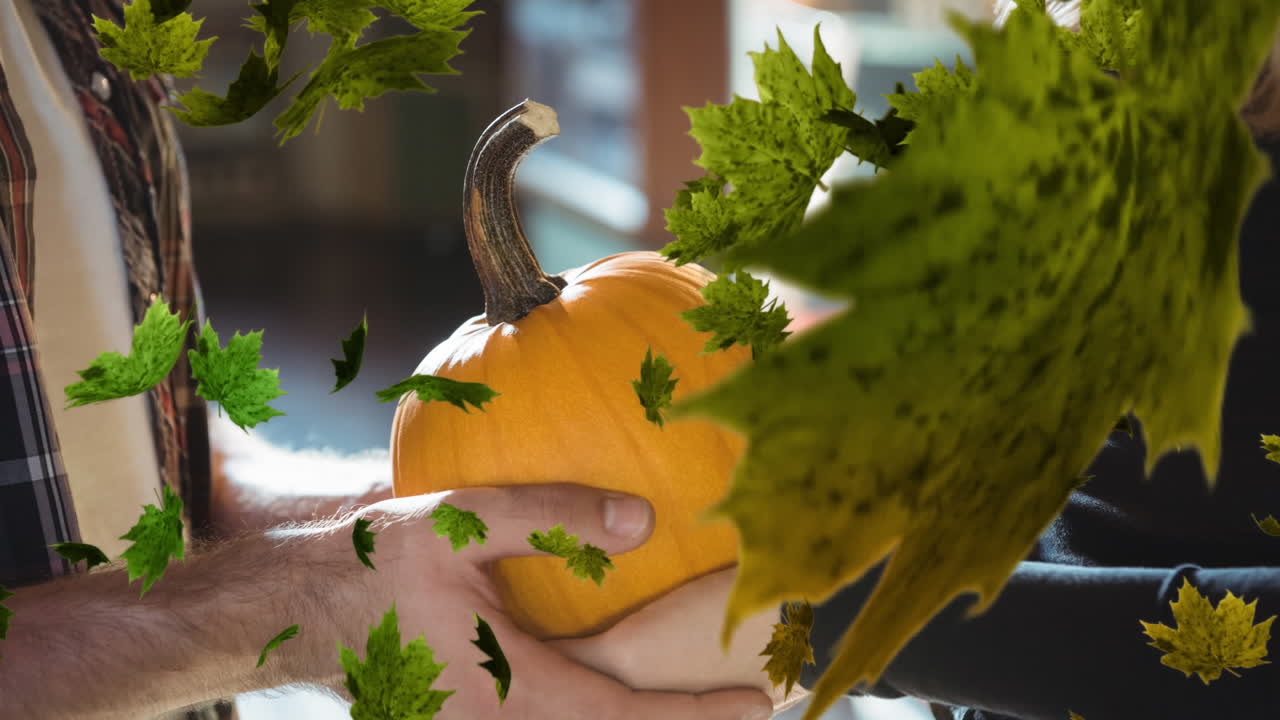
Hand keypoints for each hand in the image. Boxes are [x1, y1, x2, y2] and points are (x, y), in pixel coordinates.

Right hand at [288, 484, 773, 719]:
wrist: (293, 607)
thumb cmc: (371, 562)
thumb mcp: (461, 522)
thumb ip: (551, 517)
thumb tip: (642, 521)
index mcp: (505, 690)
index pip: (622, 717)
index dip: (695, 716)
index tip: (756, 703)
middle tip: (747, 708)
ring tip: (694, 703)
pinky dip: (591, 719)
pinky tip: (614, 695)